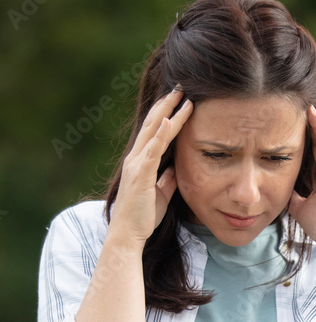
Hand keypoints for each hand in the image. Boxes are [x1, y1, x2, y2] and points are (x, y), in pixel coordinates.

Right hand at [109, 89, 192, 246]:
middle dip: (166, 103)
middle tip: (180, 86)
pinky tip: (170, 119)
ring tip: (181, 95)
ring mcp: (137, 165)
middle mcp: (135, 158)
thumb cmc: (142, 217)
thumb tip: (175, 169)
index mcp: (140, 162)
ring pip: (153, 131)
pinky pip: (153, 150)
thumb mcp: (160, 195)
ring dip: (168, 111)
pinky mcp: (141, 174)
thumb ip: (166, 179)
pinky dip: (161, 133)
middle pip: (151, 123)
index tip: (177, 98)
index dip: (164, 113)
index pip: (153, 131)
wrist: (128, 235)